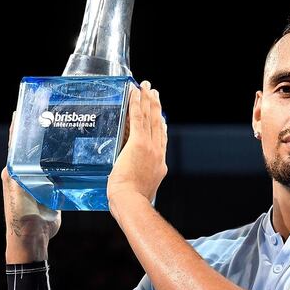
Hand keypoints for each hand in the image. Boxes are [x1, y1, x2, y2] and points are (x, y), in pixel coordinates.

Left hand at [2, 111, 60, 261]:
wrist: (33, 236)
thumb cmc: (21, 214)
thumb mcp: (17, 188)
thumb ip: (18, 169)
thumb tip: (17, 149)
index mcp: (14, 169)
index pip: (16, 141)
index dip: (20, 125)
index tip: (26, 106)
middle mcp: (26, 171)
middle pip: (35, 147)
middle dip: (42, 131)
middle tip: (54, 113)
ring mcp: (40, 179)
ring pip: (49, 157)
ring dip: (56, 145)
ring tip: (68, 128)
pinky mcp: (52, 188)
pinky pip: (60, 170)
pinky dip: (66, 161)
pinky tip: (77, 153)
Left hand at [107, 80, 167, 208]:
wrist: (132, 202)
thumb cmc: (131, 202)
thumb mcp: (140, 190)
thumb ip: (136, 183)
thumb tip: (128, 184)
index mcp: (159, 164)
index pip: (161, 140)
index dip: (161, 126)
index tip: (161, 117)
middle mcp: (157, 153)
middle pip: (158, 124)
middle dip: (156, 107)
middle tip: (154, 93)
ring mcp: (149, 147)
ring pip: (149, 118)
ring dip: (148, 99)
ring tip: (146, 87)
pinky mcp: (138, 143)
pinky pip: (137, 118)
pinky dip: (136, 103)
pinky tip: (135, 92)